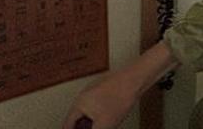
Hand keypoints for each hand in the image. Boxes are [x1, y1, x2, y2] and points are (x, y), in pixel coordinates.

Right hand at [62, 41, 178, 128]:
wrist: (135, 79)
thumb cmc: (121, 96)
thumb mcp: (104, 124)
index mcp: (79, 103)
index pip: (67, 124)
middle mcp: (83, 96)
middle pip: (77, 119)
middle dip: (82, 127)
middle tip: (90, 128)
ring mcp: (93, 91)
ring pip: (87, 113)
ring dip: (91, 123)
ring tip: (102, 126)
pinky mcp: (103, 90)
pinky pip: (96, 107)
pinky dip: (98, 116)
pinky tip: (107, 121)